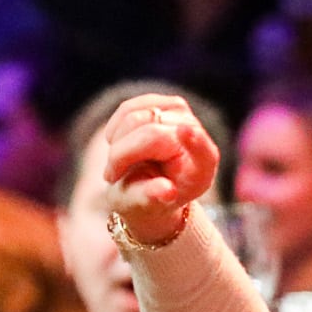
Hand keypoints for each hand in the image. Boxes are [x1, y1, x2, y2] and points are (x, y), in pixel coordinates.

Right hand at [103, 93, 219, 246]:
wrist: (146, 187)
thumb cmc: (146, 200)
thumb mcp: (144, 207)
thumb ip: (151, 198)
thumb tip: (166, 190)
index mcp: (200, 168)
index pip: (200, 149)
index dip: (194, 139)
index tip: (185, 130)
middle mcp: (198, 138)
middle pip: (150, 133)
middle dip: (121, 153)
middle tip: (111, 175)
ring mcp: (183, 116)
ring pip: (133, 117)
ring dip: (116, 141)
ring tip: (118, 161)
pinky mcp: (165, 104)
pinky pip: (128, 107)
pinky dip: (115, 126)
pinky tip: (119, 143)